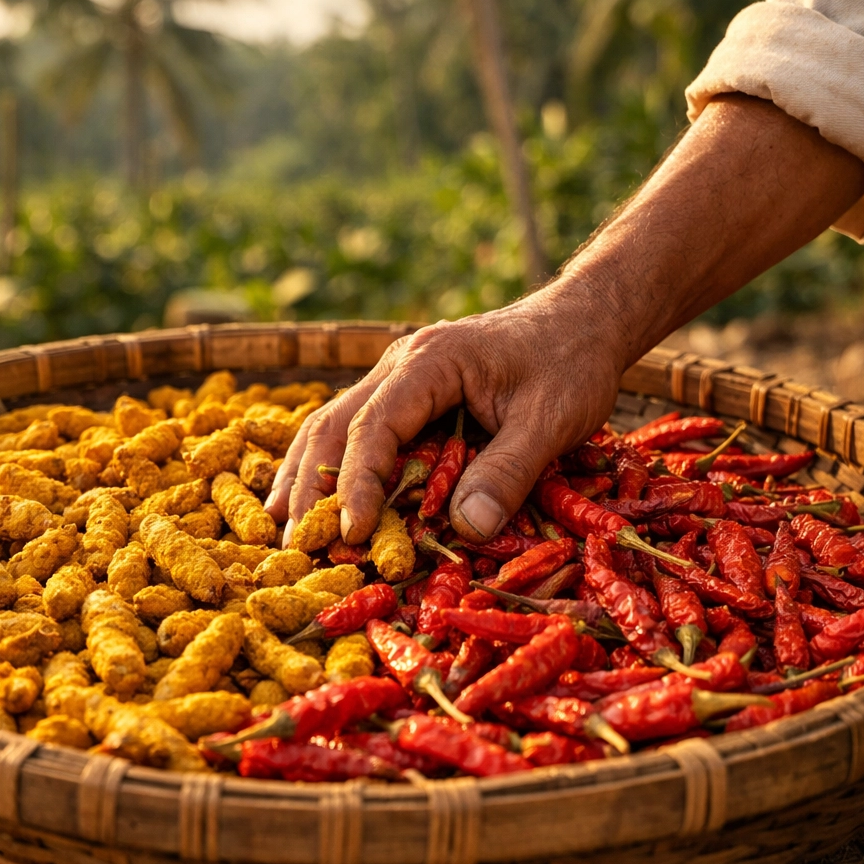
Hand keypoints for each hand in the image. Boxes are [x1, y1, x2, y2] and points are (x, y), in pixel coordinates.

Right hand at [266, 283, 629, 544]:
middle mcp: (400, 364)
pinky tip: (314, 498)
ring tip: (280, 524)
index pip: (373, 426)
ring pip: (332, 424)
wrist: (583, 319)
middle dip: (310, 485)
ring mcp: (398, 377)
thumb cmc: (571, 362)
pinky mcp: (408, 395)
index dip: (357, 482)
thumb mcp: (551, 418)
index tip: (352, 533)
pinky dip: (331, 465)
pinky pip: (357, 429)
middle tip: (293, 544)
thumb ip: (508, 471)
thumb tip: (464, 530)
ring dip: (306, 474)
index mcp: (430, 362)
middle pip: (333, 424)